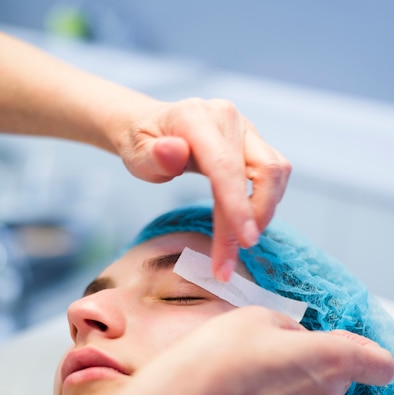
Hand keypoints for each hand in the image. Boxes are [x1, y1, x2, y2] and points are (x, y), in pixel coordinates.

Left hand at [117, 98, 290, 279]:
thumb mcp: (136, 153)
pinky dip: (266, 202)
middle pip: (264, 170)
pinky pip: (275, 172)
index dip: (238, 206)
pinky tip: (245, 221)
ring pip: (276, 172)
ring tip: (238, 242)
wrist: (152, 127)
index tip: (246, 242)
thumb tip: (174, 152)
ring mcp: (245, 128)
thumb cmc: (143, 144)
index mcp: (197, 119)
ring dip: (264, 212)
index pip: (226, 166)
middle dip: (256, 218)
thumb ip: (154, 156)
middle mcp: (228, 119)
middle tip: (231, 259)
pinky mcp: (255, 141)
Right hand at [151, 307, 393, 394]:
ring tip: (255, 371)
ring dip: (297, 381)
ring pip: (315, 394)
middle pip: (341, 375)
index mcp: (329, 359)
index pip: (380, 364)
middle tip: (277, 348)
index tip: (351, 346)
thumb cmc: (218, 355)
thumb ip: (292, 328)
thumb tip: (296, 342)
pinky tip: (248, 392)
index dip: (370, 353)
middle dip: (318, 359)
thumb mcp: (259, 316)